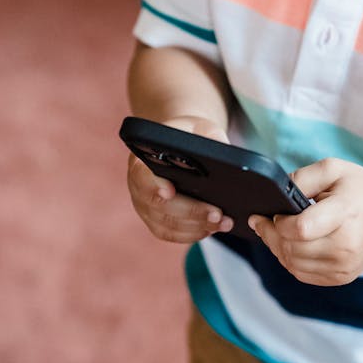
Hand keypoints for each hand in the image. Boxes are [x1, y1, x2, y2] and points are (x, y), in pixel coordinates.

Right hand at [126, 115, 233, 242]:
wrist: (179, 145)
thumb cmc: (189, 135)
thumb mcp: (200, 128)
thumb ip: (210, 137)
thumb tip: (224, 152)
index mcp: (142, 161)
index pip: (142, 176)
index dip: (153, 186)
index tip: (170, 192)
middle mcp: (138, 187)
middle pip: (159, 207)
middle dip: (190, 212)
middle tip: (218, 214)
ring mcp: (145, 208)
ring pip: (167, 226)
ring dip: (197, 227)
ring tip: (224, 223)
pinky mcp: (156, 221)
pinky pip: (171, 234)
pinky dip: (192, 234)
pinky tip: (212, 228)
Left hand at [248, 158, 362, 285]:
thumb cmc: (358, 188)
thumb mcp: (333, 168)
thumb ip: (302, 177)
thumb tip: (276, 194)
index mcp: (346, 213)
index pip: (301, 229)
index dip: (278, 222)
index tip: (272, 212)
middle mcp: (348, 245)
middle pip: (293, 249)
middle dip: (271, 234)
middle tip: (263, 221)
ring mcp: (346, 266)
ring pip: (293, 264)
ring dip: (277, 248)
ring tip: (275, 231)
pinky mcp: (342, 277)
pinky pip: (302, 274)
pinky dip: (289, 260)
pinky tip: (290, 244)